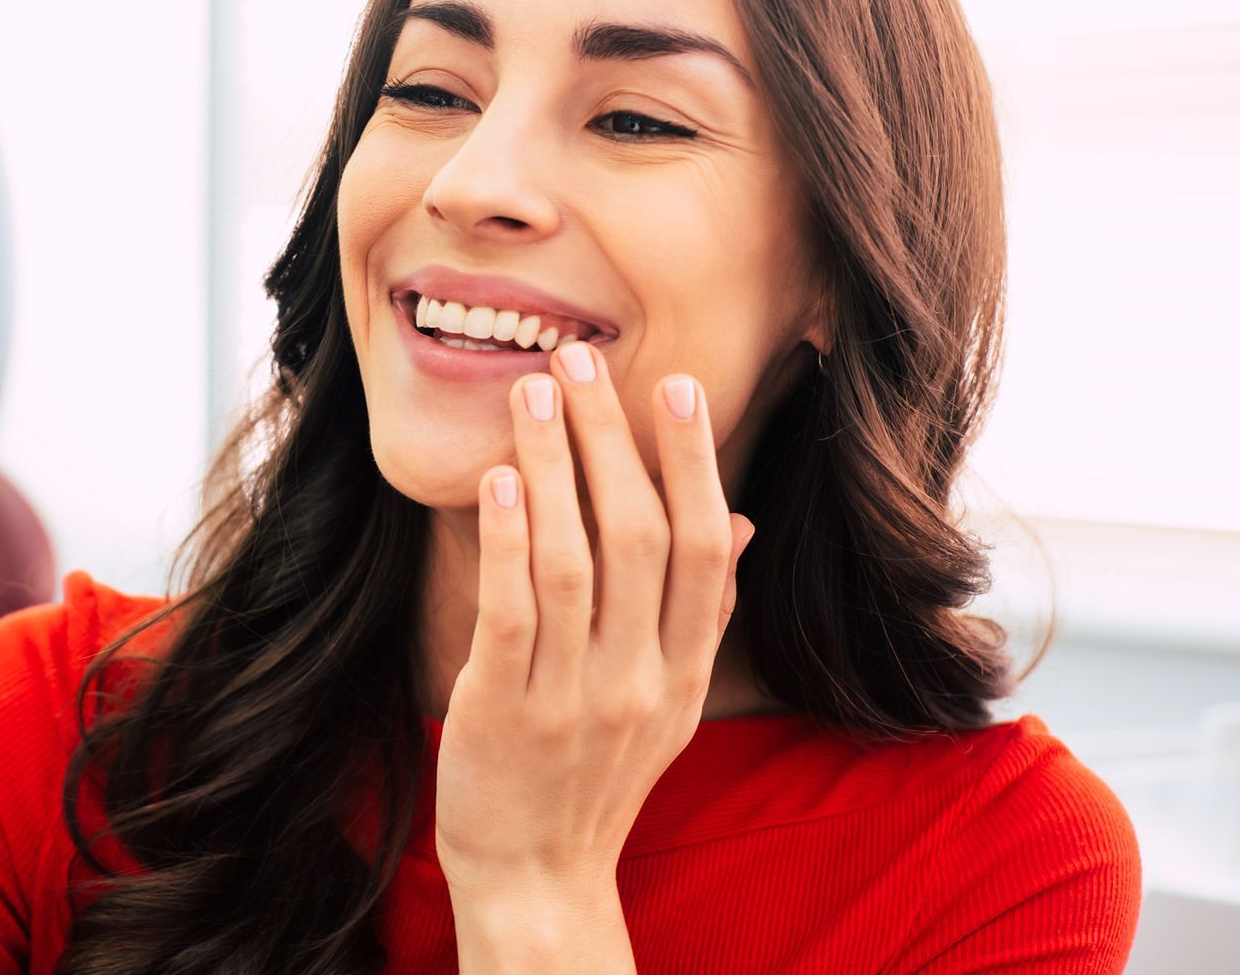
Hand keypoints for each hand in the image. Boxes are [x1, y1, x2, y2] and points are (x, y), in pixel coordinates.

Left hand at [435, 339, 753, 909]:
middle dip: (613, 441)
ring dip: (556, 469)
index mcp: (684, 671)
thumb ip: (700, 612)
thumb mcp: (668, 701)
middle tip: (581, 360)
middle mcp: (640, 680)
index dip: (695, 463)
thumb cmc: (596, 774)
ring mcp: (573, 698)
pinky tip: (500, 479)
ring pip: (575, 563)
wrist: (538, 879)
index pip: (705, 550)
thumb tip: (738, 520)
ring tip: (532, 393)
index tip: (675, 386)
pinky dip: (507, 542)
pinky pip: (512, 615)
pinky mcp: (505, 711)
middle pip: (642, 538)